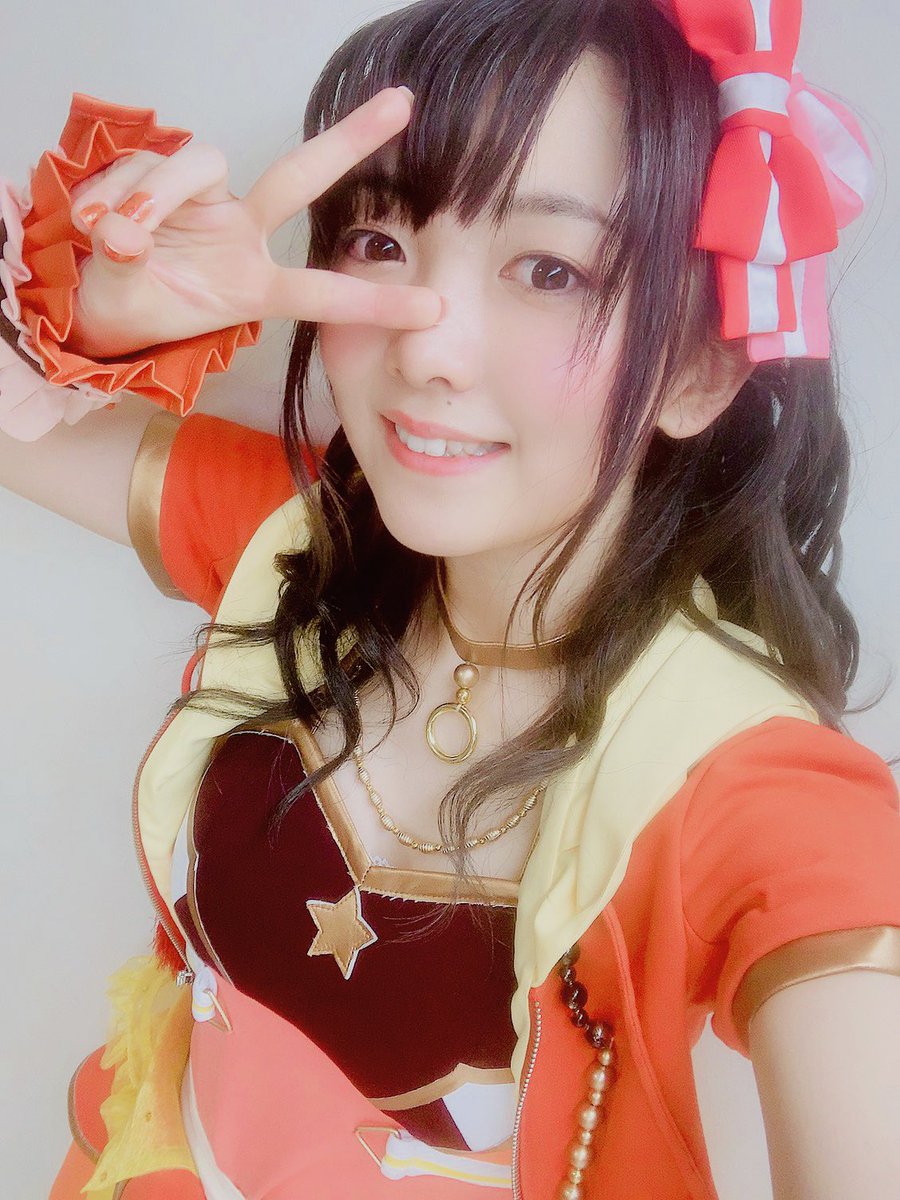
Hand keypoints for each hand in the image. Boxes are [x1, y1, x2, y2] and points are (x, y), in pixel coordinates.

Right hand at [67, 88, 440, 356]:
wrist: (92, 303)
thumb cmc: (128, 313)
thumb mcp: (128, 303)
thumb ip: (126, 267)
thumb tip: (122, 233)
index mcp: (252, 287)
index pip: (319, 292)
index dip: (373, 302)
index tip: (434, 308)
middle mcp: (241, 234)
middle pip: (299, 176)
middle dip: (350, 140)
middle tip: (404, 103)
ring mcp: (208, 200)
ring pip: (199, 162)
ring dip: (153, 194)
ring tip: (107, 234)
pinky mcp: (168, 175)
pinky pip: (148, 161)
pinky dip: (116, 188)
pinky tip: (92, 219)